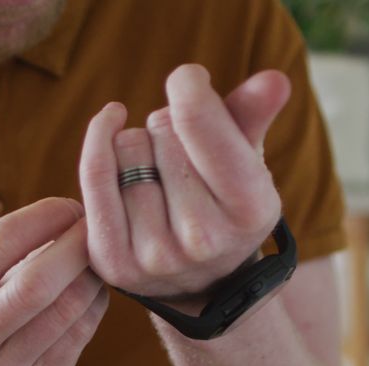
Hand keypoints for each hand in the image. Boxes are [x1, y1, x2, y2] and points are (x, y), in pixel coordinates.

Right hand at [0, 198, 107, 365]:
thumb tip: (61, 221)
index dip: (44, 217)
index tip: (68, 206)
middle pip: (37, 283)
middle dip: (76, 247)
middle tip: (94, 227)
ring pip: (64, 315)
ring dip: (91, 278)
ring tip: (98, 258)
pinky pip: (74, 343)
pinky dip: (92, 310)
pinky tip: (94, 293)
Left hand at [79, 64, 291, 299]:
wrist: (200, 281)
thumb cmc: (224, 202)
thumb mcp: (249, 160)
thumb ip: (256, 116)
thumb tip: (273, 80)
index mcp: (249, 210)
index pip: (197, 122)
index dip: (188, 85)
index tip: (190, 81)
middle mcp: (203, 240)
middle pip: (161, 130)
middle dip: (168, 126)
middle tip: (183, 155)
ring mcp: (155, 255)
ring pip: (127, 147)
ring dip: (139, 145)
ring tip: (159, 173)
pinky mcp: (112, 260)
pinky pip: (95, 175)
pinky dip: (99, 138)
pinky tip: (111, 124)